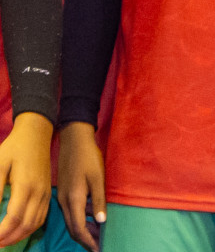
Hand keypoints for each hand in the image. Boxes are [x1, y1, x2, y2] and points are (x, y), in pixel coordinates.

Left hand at [0, 112, 53, 247]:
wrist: (37, 134)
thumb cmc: (14, 148)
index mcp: (26, 186)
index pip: (14, 218)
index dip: (1, 232)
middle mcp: (39, 192)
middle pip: (26, 225)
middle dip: (9, 238)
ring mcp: (45, 193)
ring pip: (35, 223)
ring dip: (19, 236)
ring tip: (4, 241)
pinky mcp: (47, 192)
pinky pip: (41, 216)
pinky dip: (30, 228)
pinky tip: (19, 230)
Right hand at [59, 120, 105, 251]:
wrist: (73, 140)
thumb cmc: (88, 157)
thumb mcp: (98, 178)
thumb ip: (99, 200)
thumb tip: (101, 222)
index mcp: (73, 200)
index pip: (78, 228)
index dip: (88, 241)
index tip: (98, 248)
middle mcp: (64, 202)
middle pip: (72, 228)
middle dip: (85, 239)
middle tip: (98, 245)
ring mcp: (62, 197)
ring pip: (71, 220)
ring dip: (83, 229)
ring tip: (97, 234)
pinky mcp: (64, 192)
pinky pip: (70, 212)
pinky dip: (80, 219)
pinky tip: (92, 216)